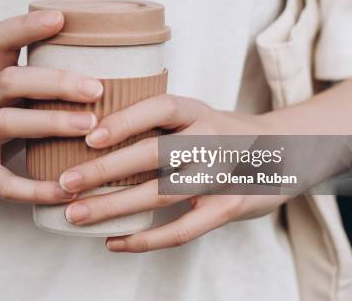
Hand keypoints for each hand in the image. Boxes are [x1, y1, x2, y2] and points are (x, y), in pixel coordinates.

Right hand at [0, 10, 103, 205]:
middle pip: (10, 81)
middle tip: (96, 88)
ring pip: (6, 123)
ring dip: (50, 123)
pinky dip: (38, 187)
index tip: (61, 17)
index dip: (26, 26)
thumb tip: (116, 71)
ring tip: (90, 127)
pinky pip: (6, 183)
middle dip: (55, 82)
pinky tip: (67, 189)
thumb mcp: (9, 97)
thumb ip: (43, 84)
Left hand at [58, 94, 288, 251]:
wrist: (286, 153)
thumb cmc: (220, 135)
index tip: (89, 137)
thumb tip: (90, 128)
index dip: (125, 120)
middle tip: (65, 183)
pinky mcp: (229, 208)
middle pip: (155, 154)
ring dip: (115, 207)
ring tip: (76, 215)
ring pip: (162, 193)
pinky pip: (182, 230)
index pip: (162, 107)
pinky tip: (113, 242)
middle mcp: (212, 139)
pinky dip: (144, 240)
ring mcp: (222, 176)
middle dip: (105, 170)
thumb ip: (159, 123)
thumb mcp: (197, 116)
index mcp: (199, 111)